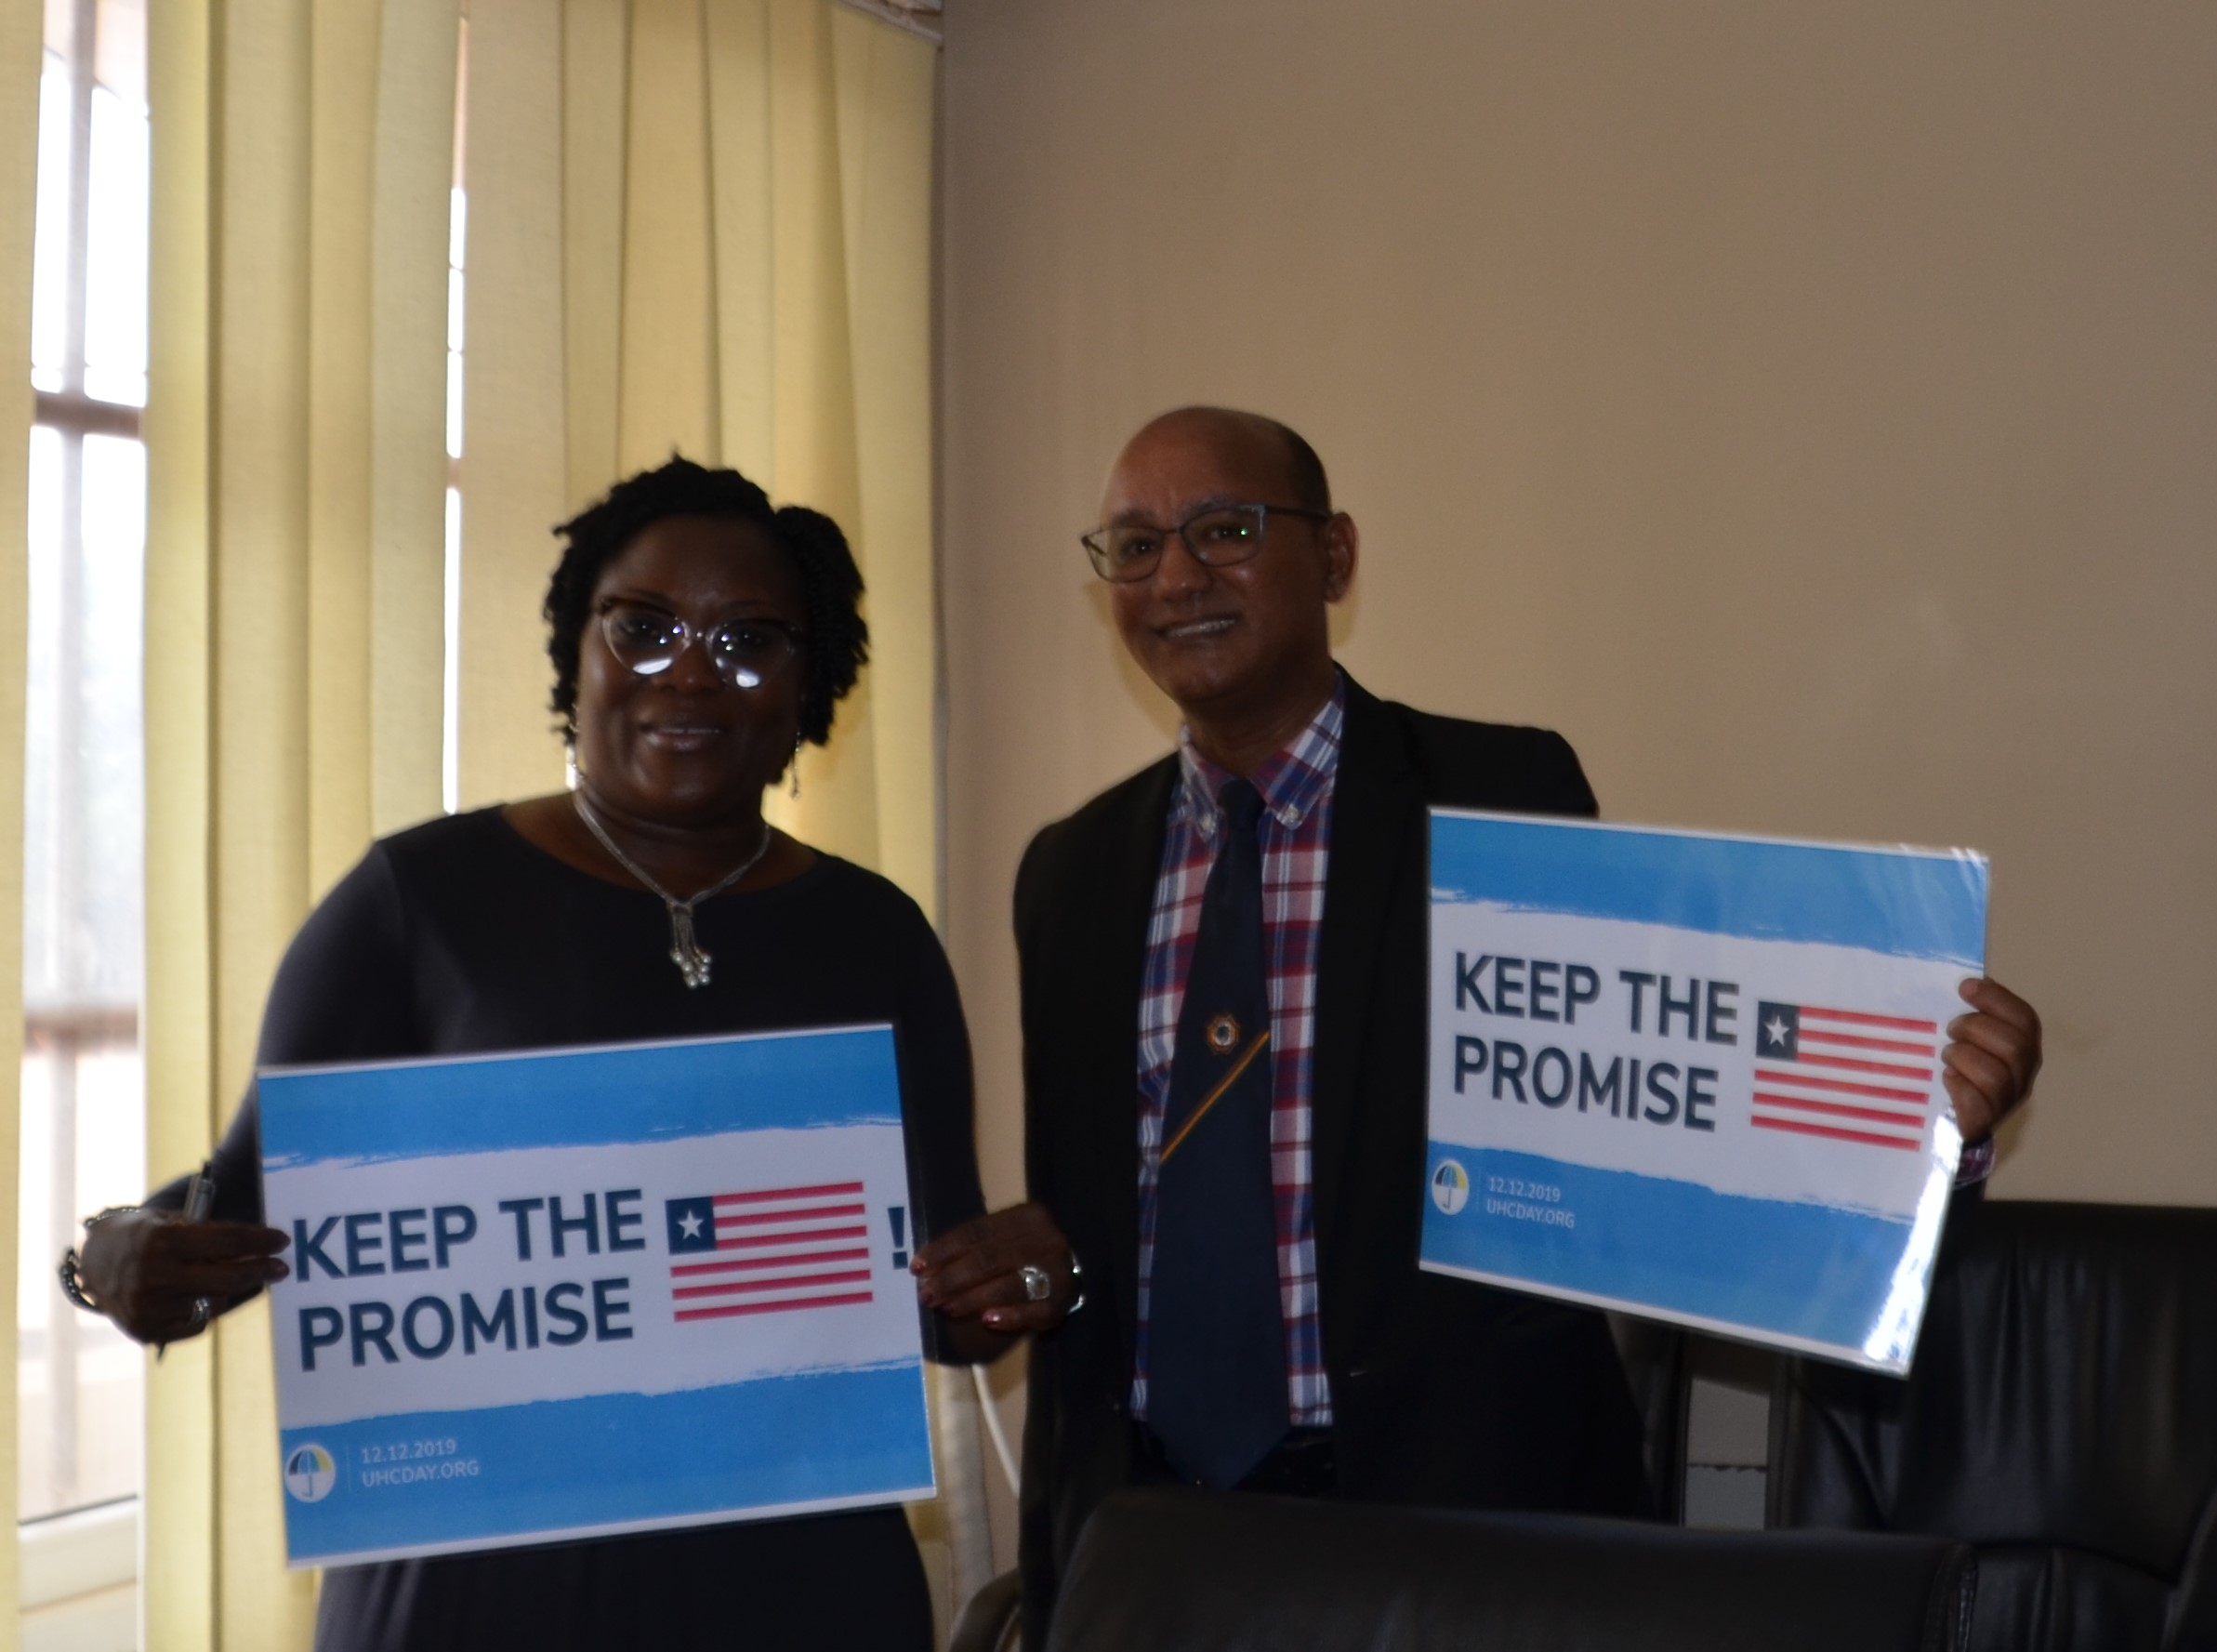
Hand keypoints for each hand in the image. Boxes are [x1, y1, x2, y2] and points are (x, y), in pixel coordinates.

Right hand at [76, 1210, 289, 1346]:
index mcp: (160, 1241)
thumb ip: (206, 1236)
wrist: (92, 1263)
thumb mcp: (168, 1221)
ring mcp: (149, 1308)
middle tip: (281, 1268)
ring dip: (234, 1291)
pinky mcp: (146, 1331)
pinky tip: (209, 1297)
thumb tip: (256, 1247)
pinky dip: (207, 1309)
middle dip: (260, 1271)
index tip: (282, 1241)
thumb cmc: (142, 1235)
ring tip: (243, 1279)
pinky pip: (197, 1324)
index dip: (258, 1241)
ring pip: (214, 1303)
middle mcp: (154, 1277)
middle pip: (226, 1279)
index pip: (225, 1242)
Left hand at [912, 1202, 1075, 1335]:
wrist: (1077, 1268)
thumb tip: (927, 1269)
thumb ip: (974, 1246)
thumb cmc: (1027, 1251)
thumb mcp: (1006, 1236)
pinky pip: (1033, 1312)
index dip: (944, 1250)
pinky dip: (1010, 1316)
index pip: (977, 1232)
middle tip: (927, 1294)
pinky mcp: (1062, 1302)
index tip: (917, 1267)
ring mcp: (1057, 1272)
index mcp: (1027, 1217)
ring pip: (1008, 1285)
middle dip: (952, 1278)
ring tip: (946, 1307)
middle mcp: (1045, 1240)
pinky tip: (987, 1321)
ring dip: (972, 1299)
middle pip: (989, 1259)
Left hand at [1943, 976, 2042, 1142]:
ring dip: (1963, 1056)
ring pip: (1994, 1074)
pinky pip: (1976, 1102)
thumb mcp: (1974, 1038)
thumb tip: (1971, 983)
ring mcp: (2007, 1100)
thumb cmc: (1965, 1070)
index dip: (1996, 999)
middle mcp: (2023, 1074)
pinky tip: (1948, 1078)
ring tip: (1948, 1055)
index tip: (1965, 987)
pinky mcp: (1985, 1120)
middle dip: (1975, 1028)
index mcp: (2025, 1047)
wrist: (1959, 1122)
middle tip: (1952, 1029)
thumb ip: (1979, 1015)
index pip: (2024, 1018)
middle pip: (2013, 1045)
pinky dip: (1957, 1085)